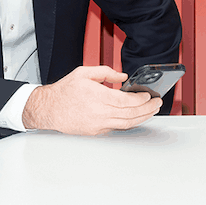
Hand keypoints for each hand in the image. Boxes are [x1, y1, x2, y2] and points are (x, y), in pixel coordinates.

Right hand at [22, 65, 162, 134]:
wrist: (48, 109)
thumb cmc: (64, 91)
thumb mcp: (83, 72)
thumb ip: (106, 72)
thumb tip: (123, 76)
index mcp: (97, 96)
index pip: (126, 101)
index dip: (141, 99)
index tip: (148, 95)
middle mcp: (99, 113)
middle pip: (131, 114)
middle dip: (147, 109)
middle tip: (157, 103)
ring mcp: (98, 125)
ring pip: (127, 124)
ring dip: (142, 118)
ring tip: (152, 111)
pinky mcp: (96, 132)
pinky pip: (117, 128)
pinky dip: (129, 123)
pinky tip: (136, 118)